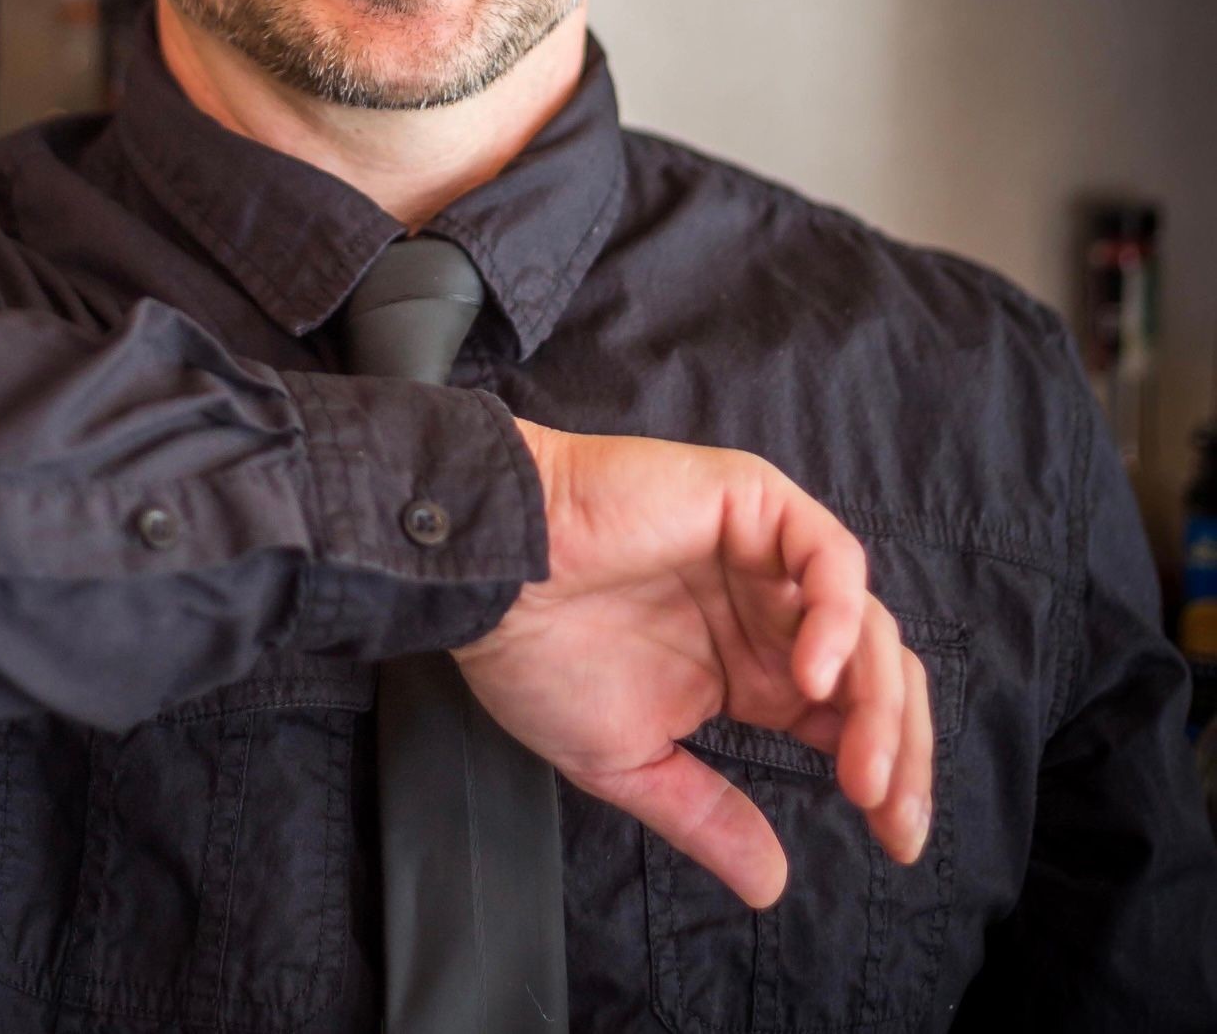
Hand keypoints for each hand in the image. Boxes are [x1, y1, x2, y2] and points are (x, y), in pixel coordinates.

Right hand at [452, 425, 932, 909]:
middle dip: (901, 746)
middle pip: (880, 672)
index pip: (852, 716)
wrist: (487, 574)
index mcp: (748, 669)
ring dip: (876, 700)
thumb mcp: (627, 758)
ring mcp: (765, 554)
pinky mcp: (752, 503)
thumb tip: (771, 885)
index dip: (888, 772)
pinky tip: (812, 677)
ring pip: (868, 620)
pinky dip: (838, 616)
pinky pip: (829, 555)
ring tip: (855, 767)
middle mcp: (769, 611)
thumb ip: (704, 813)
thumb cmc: (537, 652)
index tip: (894, 842)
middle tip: (888, 813)